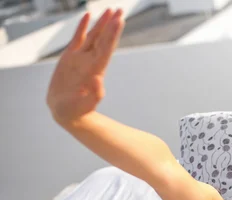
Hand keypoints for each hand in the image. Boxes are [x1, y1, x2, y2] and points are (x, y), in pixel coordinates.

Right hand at [46, 9, 123, 125]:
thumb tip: (98, 80)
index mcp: (95, 70)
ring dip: (101, 23)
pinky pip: (77, 38)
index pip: (106, 48)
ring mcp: (81, 58)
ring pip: (93, 36)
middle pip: (103, 39)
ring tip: (109, 10)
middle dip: (111, 25)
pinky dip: (82, 27)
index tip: (120, 21)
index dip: (113, 34)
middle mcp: (90, 61)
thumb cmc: (77, 111)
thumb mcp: (85, 104)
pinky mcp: (70, 57)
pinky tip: (87, 16)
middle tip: (120, 10)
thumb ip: (94, 94)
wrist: (67, 113)